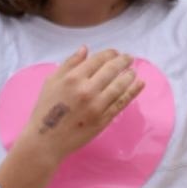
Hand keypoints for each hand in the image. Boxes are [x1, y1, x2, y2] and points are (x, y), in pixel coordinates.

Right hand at [18, 47, 144, 162]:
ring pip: (119, 86)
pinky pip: (122, 102)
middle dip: (122, 61)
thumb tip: (85, 48)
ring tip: (133, 71)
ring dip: (129, 76)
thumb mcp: (51, 82)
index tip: (115, 52)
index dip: (109, 54)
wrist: (46, 138)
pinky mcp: (104, 118)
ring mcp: (97, 105)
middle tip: (129, 58)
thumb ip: (69, 64)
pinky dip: (133, 92)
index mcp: (72, 78)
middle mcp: (86, 90)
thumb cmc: (46, 108)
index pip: (97, 61)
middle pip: (111, 70)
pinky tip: (140, 84)